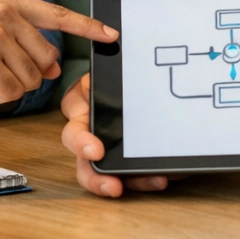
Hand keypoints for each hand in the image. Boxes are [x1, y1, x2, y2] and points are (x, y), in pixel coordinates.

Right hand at [0, 0, 117, 104]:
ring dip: (9, 87)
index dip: (88, 27)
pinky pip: (11, 92)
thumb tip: (54, 68)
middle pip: (47, 59)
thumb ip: (21, 40)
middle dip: (28, 75)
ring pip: (32, 79)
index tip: (112, 34)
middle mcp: (5, 14)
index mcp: (8, 2)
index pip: (58, 15)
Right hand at [61, 73, 170, 197]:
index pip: (74, 127)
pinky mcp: (129, 156)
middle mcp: (93, 130)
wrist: (142, 68)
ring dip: (129, 182)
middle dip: (95, 178)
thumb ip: (113, 64)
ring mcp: (111, 145)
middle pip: (86, 161)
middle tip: (113, 186)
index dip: (81, 142)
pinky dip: (149, 177)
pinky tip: (164, 175)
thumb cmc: (123, 65)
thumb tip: (118, 52)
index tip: (96, 151)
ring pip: (110, 173)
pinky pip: (136, 173)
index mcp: (83, 106)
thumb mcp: (115, 61)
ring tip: (154, 181)